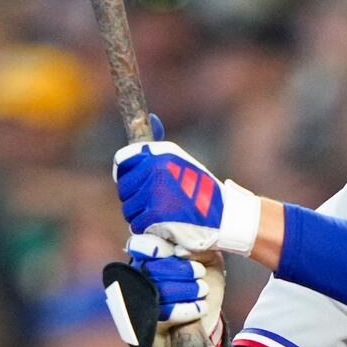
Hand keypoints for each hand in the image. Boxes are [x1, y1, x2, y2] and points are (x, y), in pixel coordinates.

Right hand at [101, 236, 225, 346]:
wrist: (208, 320)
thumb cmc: (204, 284)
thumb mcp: (208, 259)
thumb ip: (198, 247)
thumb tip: (180, 250)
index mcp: (149, 257)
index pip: (139, 246)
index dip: (155, 246)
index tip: (176, 251)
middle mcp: (138, 277)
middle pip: (153, 269)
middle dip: (181, 270)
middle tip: (199, 273)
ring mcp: (142, 301)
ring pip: (160, 291)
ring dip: (187, 289)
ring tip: (202, 290)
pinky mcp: (150, 324)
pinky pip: (166, 313)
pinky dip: (188, 308)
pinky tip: (201, 306)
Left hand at [114, 131, 260, 257]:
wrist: (224, 217)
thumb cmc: (200, 191)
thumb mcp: (181, 161)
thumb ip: (158, 149)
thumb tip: (151, 117)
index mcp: (160, 154)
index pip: (123, 162)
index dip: (124, 176)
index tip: (134, 186)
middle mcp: (156, 169)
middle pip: (123, 189)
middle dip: (134, 200)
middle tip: (154, 205)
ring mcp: (155, 192)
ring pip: (129, 209)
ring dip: (141, 216)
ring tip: (163, 215)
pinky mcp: (157, 214)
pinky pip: (138, 224)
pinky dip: (148, 229)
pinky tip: (165, 226)